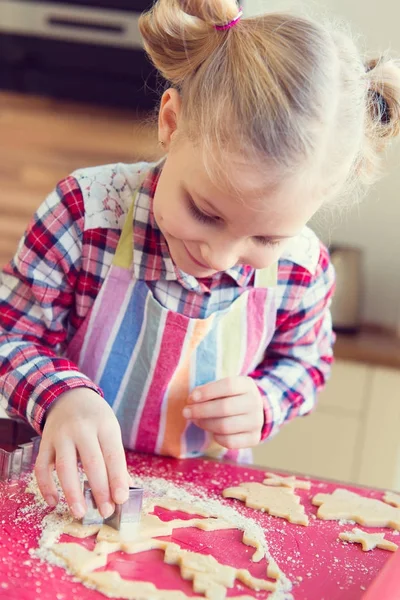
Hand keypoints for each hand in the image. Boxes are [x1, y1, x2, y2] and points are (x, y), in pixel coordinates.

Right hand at [34, 388, 129, 519]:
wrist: (69, 396)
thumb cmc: (96, 418)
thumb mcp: (110, 430)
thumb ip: (115, 460)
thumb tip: (124, 491)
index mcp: (104, 425)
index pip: (113, 454)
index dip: (117, 478)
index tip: (121, 499)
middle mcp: (82, 429)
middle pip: (91, 462)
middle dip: (99, 489)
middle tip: (106, 512)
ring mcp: (60, 435)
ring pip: (64, 466)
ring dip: (72, 492)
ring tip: (80, 512)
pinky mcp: (44, 443)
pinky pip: (41, 467)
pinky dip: (45, 486)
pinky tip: (54, 502)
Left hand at [183, 376, 263, 448]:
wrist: (251, 411)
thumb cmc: (230, 396)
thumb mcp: (223, 388)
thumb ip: (208, 391)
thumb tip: (192, 400)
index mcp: (247, 385)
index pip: (228, 386)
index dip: (207, 392)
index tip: (191, 397)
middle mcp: (255, 403)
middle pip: (225, 407)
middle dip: (201, 410)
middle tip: (186, 412)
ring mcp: (257, 422)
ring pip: (225, 426)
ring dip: (205, 424)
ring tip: (196, 420)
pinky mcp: (254, 438)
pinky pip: (230, 442)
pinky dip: (217, 438)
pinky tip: (212, 431)